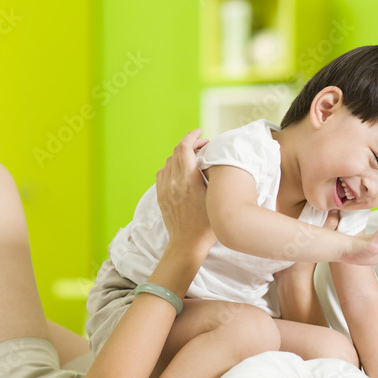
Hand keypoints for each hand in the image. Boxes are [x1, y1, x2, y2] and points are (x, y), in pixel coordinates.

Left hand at [157, 129, 214, 250]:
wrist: (187, 244)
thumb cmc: (207, 226)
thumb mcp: (215, 199)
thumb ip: (213, 177)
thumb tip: (216, 161)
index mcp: (189, 181)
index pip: (185, 148)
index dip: (192, 136)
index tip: (200, 132)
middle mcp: (174, 182)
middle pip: (176, 152)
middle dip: (189, 144)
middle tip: (202, 145)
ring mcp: (165, 189)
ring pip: (168, 161)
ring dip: (180, 155)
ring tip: (193, 158)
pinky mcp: (161, 196)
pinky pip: (162, 173)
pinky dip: (171, 166)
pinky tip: (179, 171)